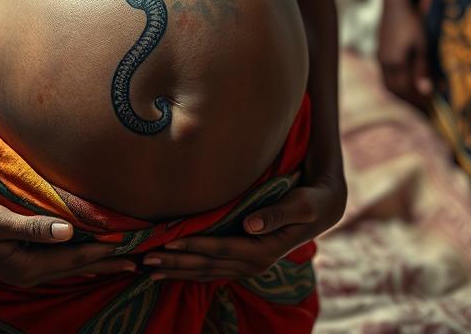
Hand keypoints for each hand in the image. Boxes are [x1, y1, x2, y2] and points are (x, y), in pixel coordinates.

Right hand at [0, 194, 137, 286]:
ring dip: (97, 262)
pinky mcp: (23, 260)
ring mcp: (26, 269)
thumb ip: (33, 227)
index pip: (75, 256)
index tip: (129, 243)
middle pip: (78, 265)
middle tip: (141, 260)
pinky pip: (59, 261)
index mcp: (27, 266)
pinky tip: (89, 259)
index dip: (103, 249)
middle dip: (108, 262)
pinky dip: (79, 258)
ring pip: (71, 265)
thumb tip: (68, 230)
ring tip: (123, 262)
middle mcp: (30, 273)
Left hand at [140, 177, 346, 281]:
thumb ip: (277, 214)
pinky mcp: (246, 257)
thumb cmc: (313, 199)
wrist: (325, 207)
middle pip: (208, 264)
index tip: (169, 241)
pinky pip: (213, 268)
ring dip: (178, 269)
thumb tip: (251, 223)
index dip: (195, 245)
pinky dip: (190, 269)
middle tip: (145, 259)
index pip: (222, 249)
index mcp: (265, 250)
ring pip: (207, 270)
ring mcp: (250, 263)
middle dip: (176, 262)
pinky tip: (171, 269)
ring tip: (148, 268)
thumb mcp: (302, 204)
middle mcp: (254, 262)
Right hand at [377, 0, 431, 108]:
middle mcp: (384, 62)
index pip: (404, 90)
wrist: (395, 3)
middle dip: (406, 99)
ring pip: (386, 82)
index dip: (415, 100)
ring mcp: (380, 56)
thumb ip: (421, 69)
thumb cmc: (412, 23)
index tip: (428, 107)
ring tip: (413, 96)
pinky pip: (385, 73)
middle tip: (421, 106)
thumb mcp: (421, 46)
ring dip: (399, 92)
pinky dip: (394, 82)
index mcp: (395, 63)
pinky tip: (403, 79)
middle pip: (393, 89)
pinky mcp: (380, 50)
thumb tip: (425, 91)